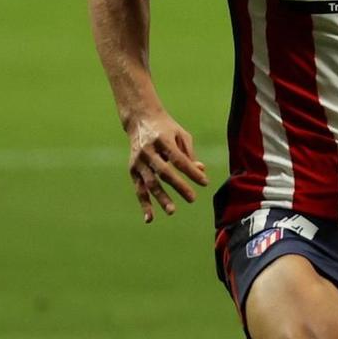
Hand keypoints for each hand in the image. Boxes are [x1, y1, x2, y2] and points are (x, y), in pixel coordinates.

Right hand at [126, 108, 207, 222]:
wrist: (140, 119)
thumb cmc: (166, 128)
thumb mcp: (181, 135)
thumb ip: (190, 154)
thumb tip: (200, 171)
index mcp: (162, 139)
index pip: (179, 159)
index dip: (192, 171)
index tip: (205, 182)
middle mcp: (148, 150)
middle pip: (164, 171)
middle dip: (179, 186)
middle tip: (192, 199)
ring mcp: (138, 161)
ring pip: (150, 182)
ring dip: (161, 198)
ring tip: (172, 210)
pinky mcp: (132, 169)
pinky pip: (139, 189)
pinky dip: (144, 204)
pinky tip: (150, 218)